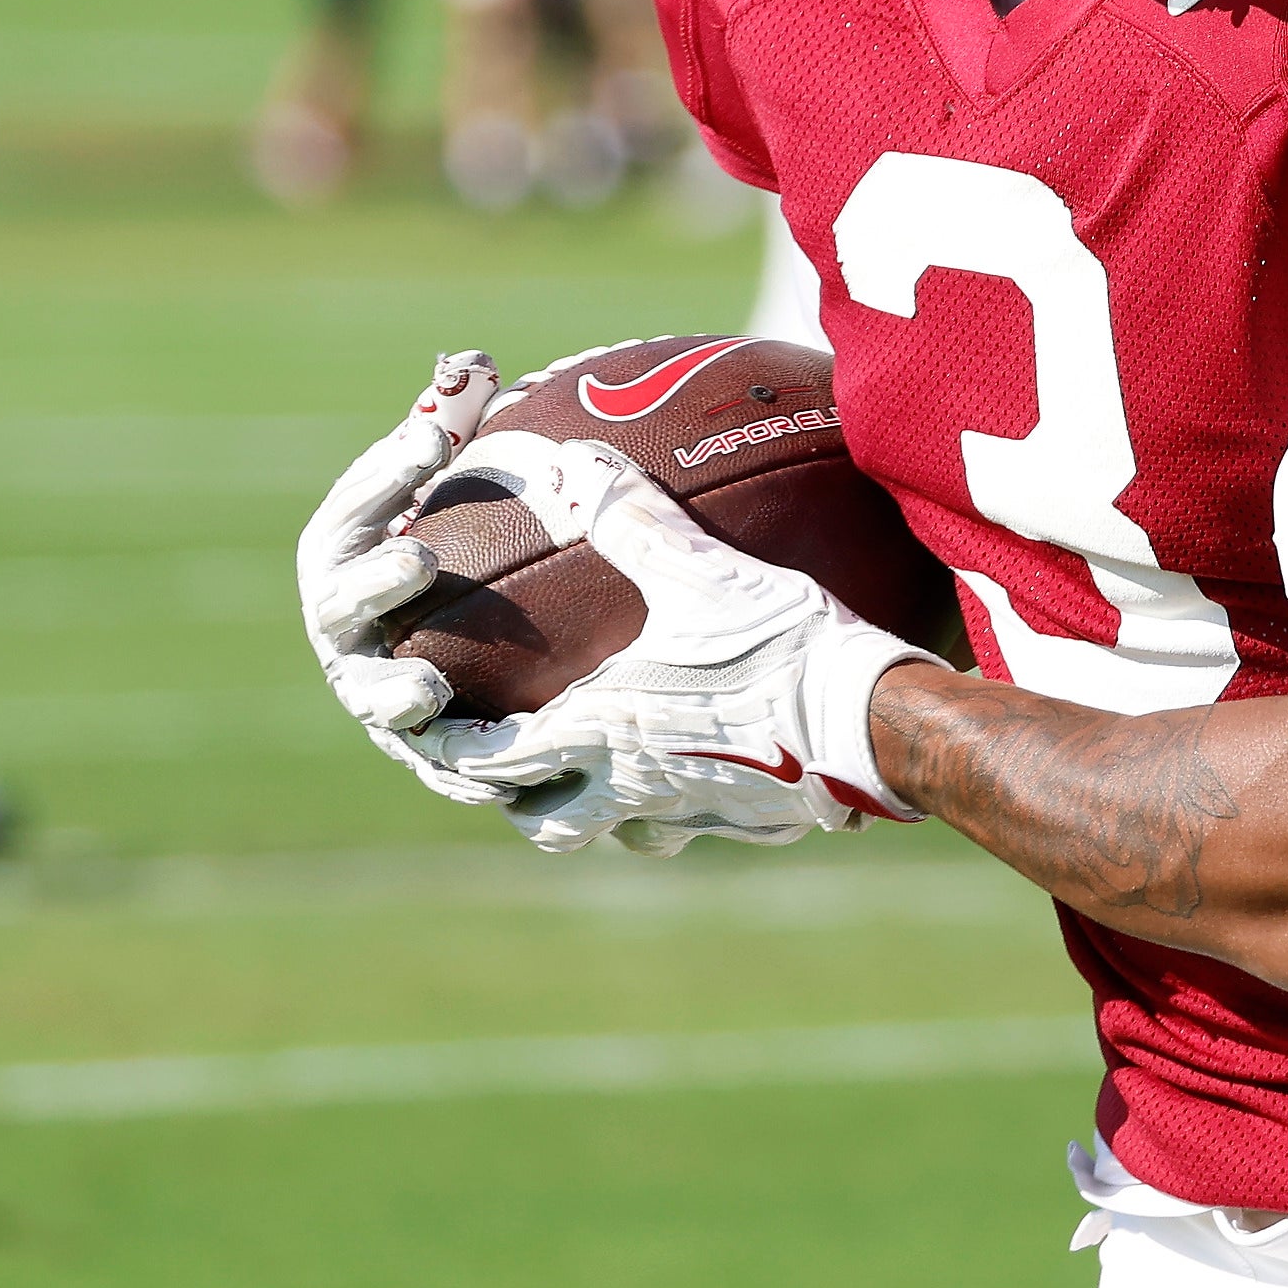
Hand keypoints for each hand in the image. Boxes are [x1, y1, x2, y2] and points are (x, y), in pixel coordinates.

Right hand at [295, 349, 507, 806]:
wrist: (447, 648)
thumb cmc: (444, 543)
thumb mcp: (442, 489)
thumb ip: (450, 429)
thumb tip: (474, 363)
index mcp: (343, 556)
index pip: (350, 511)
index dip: (384, 474)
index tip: (431, 438)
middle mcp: (344, 628)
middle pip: (341, 607)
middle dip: (373, 584)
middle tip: (418, 561)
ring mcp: (371, 693)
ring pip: (375, 701)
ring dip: (397, 698)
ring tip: (430, 693)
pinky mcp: (415, 752)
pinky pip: (435, 766)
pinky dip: (462, 774)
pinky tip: (504, 781)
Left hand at [413, 446, 942, 854]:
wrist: (868, 729)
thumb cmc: (780, 653)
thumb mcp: (702, 571)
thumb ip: (630, 516)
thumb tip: (571, 459)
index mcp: (598, 728)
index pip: (486, 756)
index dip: (445, 743)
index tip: (419, 720)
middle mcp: (624, 783)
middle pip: (527, 808)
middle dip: (492, 783)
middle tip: (476, 744)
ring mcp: (676, 807)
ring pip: (591, 827)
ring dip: (560, 802)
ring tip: (558, 765)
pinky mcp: (726, 814)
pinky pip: (661, 823)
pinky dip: (640, 805)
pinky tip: (662, 765)